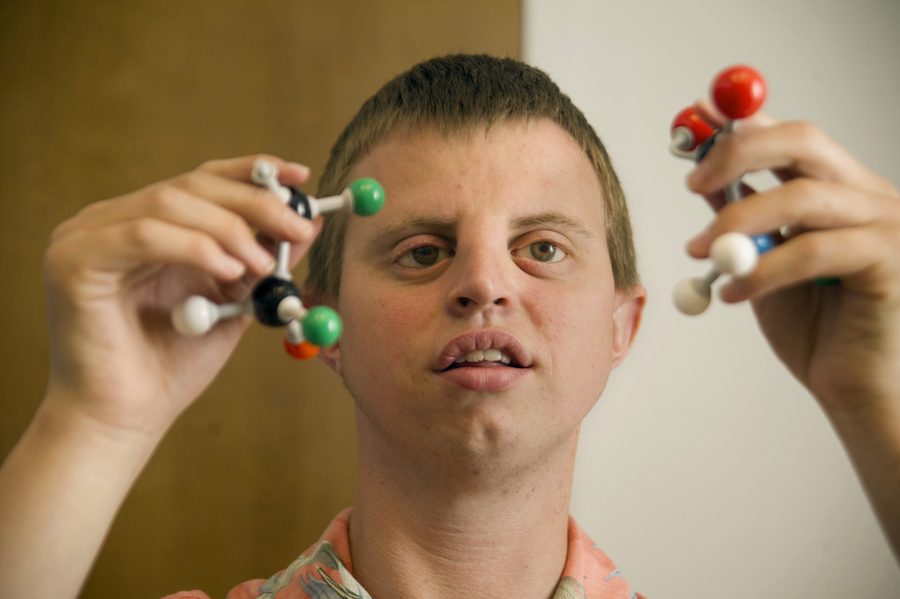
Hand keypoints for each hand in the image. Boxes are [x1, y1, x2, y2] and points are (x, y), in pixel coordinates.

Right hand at [42, 155, 320, 437]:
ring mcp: (86, 235)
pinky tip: (226, 271)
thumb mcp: (235, 301)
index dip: (253, 172)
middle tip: (296, 227)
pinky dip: (193, 246)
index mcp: (147, 224)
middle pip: (191, 186)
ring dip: (228, 229)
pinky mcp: (73, 259)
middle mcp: (112, 220)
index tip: (300, 175)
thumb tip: (309, 221)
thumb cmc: (174, 365)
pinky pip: (142, 235)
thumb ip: (263, 260)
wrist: (127, 418)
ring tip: (262, 264)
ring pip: (169, 203)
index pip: (203, 181)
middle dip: (253, 202)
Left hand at [684, 103, 899, 414]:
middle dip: (737, 154)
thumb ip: (743, 217)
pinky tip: (734, 294)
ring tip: (700, 255)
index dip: (739, 123)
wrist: (857, 387)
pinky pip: (811, 252)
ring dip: (736, 223)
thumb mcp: (763, 261)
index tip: (690, 123)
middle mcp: (867, 194)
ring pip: (800, 198)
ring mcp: (885, 224)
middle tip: (692, 185)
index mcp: (838, 188)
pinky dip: (762, 271)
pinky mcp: (888, 261)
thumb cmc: (816, 326)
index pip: (789, 135)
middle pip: (802, 142)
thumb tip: (703, 176)